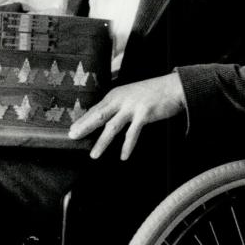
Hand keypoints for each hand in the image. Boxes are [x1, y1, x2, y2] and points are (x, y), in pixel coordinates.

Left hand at [68, 73, 185, 160]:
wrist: (173, 87)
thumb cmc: (152, 93)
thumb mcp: (130, 95)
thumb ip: (118, 104)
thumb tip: (104, 118)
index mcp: (115, 94)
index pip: (95, 109)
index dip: (83, 120)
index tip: (72, 129)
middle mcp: (121, 99)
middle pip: (98, 115)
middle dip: (84, 127)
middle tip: (73, 137)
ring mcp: (132, 107)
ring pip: (112, 127)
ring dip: (102, 142)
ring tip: (94, 155)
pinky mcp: (144, 114)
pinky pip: (132, 133)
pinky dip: (127, 146)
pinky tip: (123, 156)